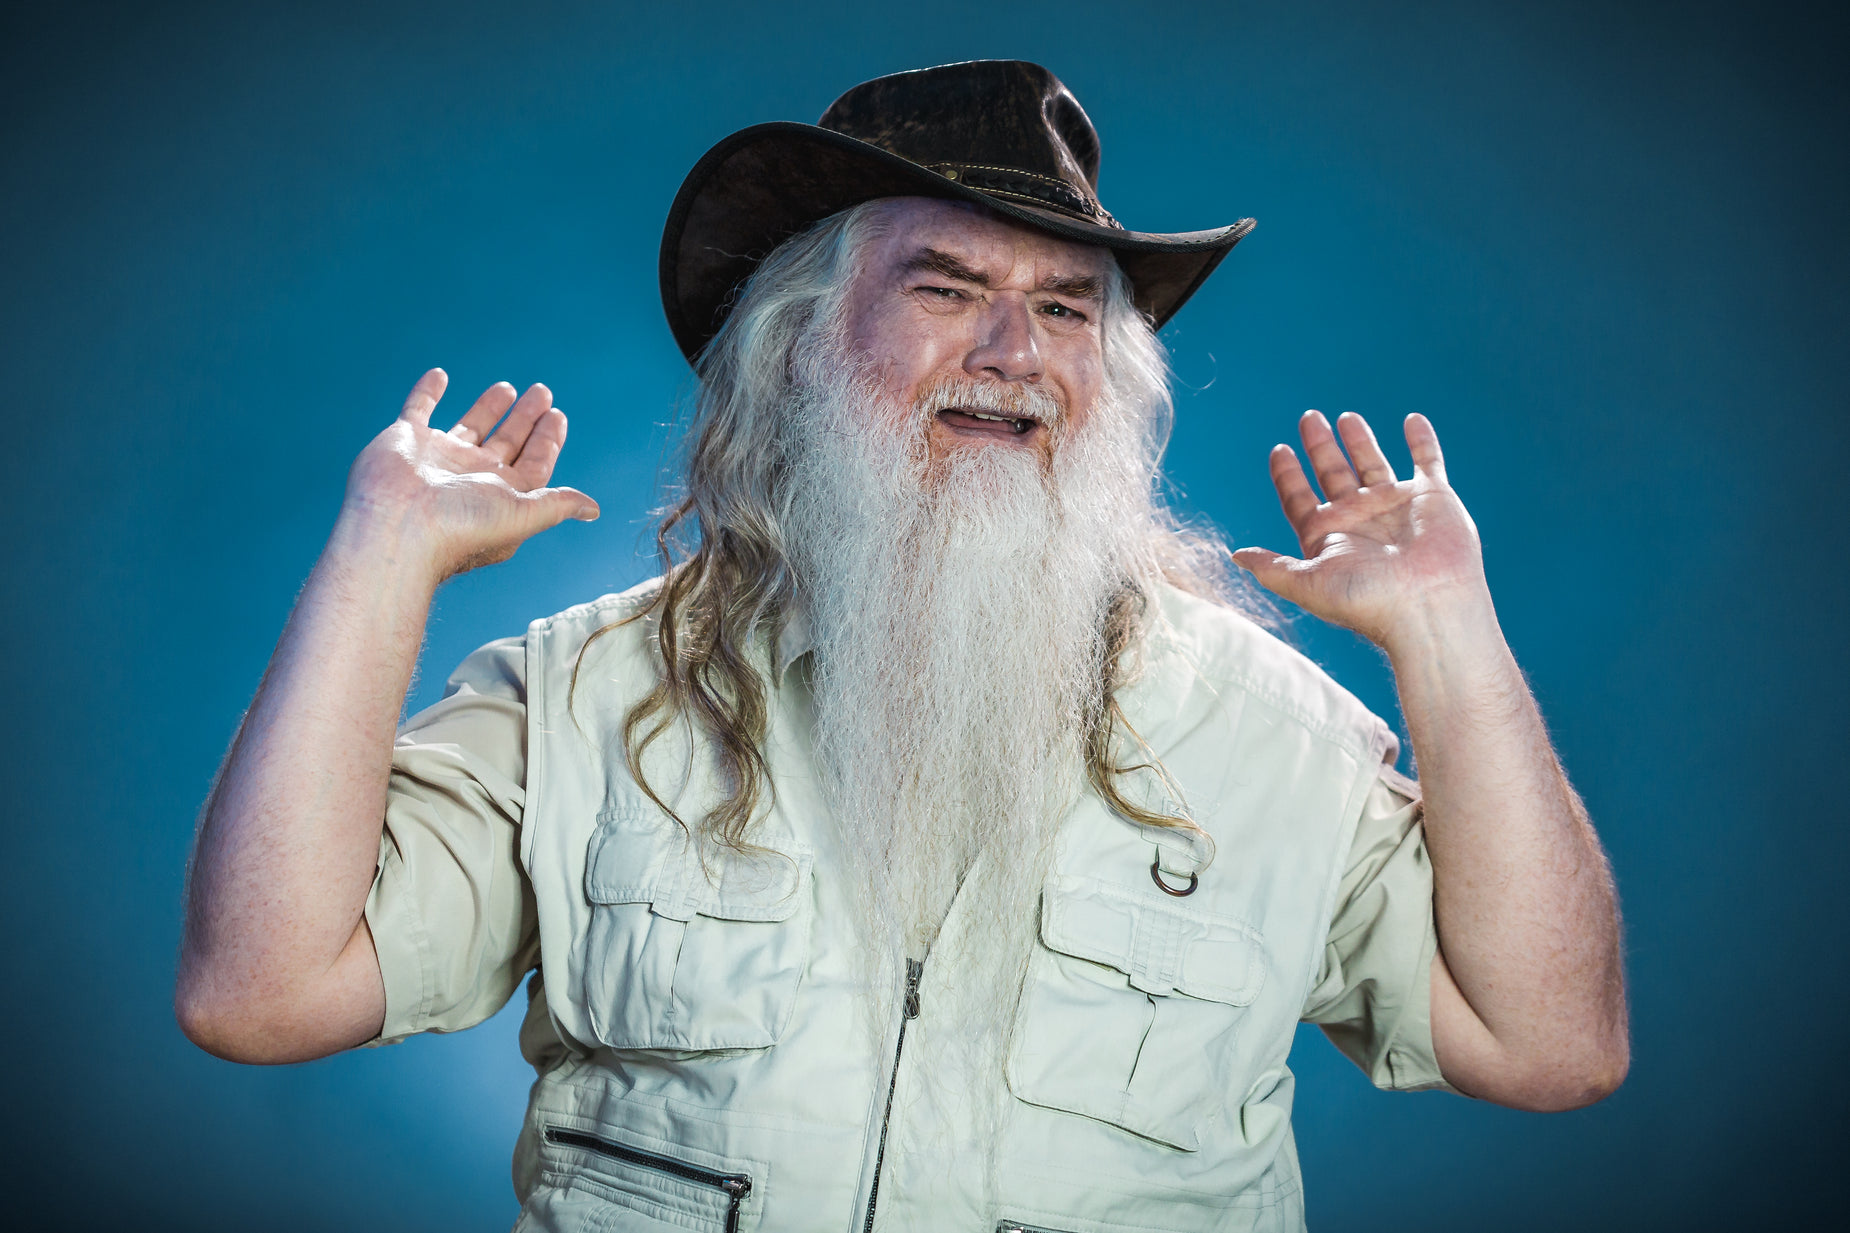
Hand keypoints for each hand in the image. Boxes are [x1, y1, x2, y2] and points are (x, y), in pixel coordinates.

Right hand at [338, 369, 599, 583]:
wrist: (397, 527)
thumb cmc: (462, 526)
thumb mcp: (523, 514)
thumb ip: (556, 504)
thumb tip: (594, 509)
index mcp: (501, 495)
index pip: (533, 464)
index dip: (548, 441)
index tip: (558, 418)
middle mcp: (471, 477)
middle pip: (506, 442)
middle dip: (526, 419)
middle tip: (543, 393)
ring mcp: (438, 457)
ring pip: (470, 425)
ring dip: (489, 406)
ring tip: (509, 387)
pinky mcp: (406, 439)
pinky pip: (418, 409)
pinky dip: (427, 392)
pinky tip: (440, 375)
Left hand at [1231, 410, 1488, 652]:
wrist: (1428, 607)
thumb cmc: (1368, 600)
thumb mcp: (1308, 583)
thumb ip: (1272, 567)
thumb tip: (1235, 555)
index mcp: (1328, 535)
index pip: (1299, 499)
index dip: (1287, 475)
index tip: (1278, 450)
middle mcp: (1360, 518)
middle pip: (1333, 474)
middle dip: (1320, 447)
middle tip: (1308, 417)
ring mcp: (1396, 506)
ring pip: (1373, 463)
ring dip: (1359, 440)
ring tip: (1345, 417)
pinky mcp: (1433, 497)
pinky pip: (1427, 461)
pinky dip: (1421, 441)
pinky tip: (1412, 420)